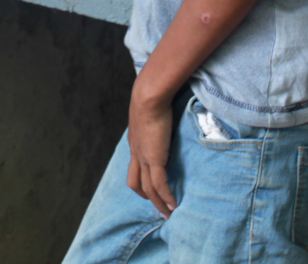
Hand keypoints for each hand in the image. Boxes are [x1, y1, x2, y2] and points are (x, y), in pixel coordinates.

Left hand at [126, 82, 177, 217]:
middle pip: (136, 182)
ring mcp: (144, 157)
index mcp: (134, 141)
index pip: (135, 166)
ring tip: (168, 213)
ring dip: (158, 202)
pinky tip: (173, 205)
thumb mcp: (151, 108)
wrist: (148, 95)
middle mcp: (136, 152)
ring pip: (148, 188)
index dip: (142, 178)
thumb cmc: (152, 95)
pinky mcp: (154, 159)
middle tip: (158, 205)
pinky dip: (166, 197)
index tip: (151, 185)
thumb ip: (156, 114)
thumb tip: (166, 109)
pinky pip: (159, 185)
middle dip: (146, 196)